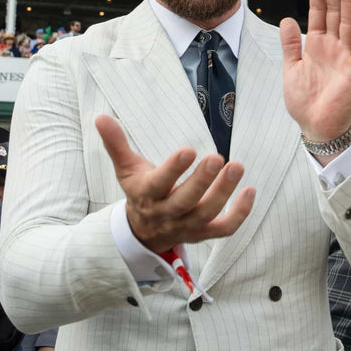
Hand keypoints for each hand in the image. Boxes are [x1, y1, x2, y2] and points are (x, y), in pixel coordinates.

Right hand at [95, 115, 253, 253]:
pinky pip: (224, 229)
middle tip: (217, 156)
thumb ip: (116, 143)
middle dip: (202, 181)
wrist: (144, 231)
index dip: (173, 170)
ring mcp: (187, 226)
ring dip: (224, 193)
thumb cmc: (140, 190)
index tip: (188, 149)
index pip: (159, 184)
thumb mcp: (126, 168)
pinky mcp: (204, 234)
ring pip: (207, 214)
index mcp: (147, 195)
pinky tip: (250, 191)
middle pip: (185, 202)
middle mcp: (167, 213)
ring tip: (237, 167)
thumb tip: (100, 117)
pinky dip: (240, 214)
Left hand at [279, 0, 350, 148]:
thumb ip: (291, 45)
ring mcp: (346, 56)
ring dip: (349, 1)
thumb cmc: (305, 102)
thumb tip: (288, 19)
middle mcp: (333, 46)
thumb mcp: (291, 68)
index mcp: (317, 45)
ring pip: (348, 22)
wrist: (316, 127)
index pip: (319, 13)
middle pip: (334, 12)